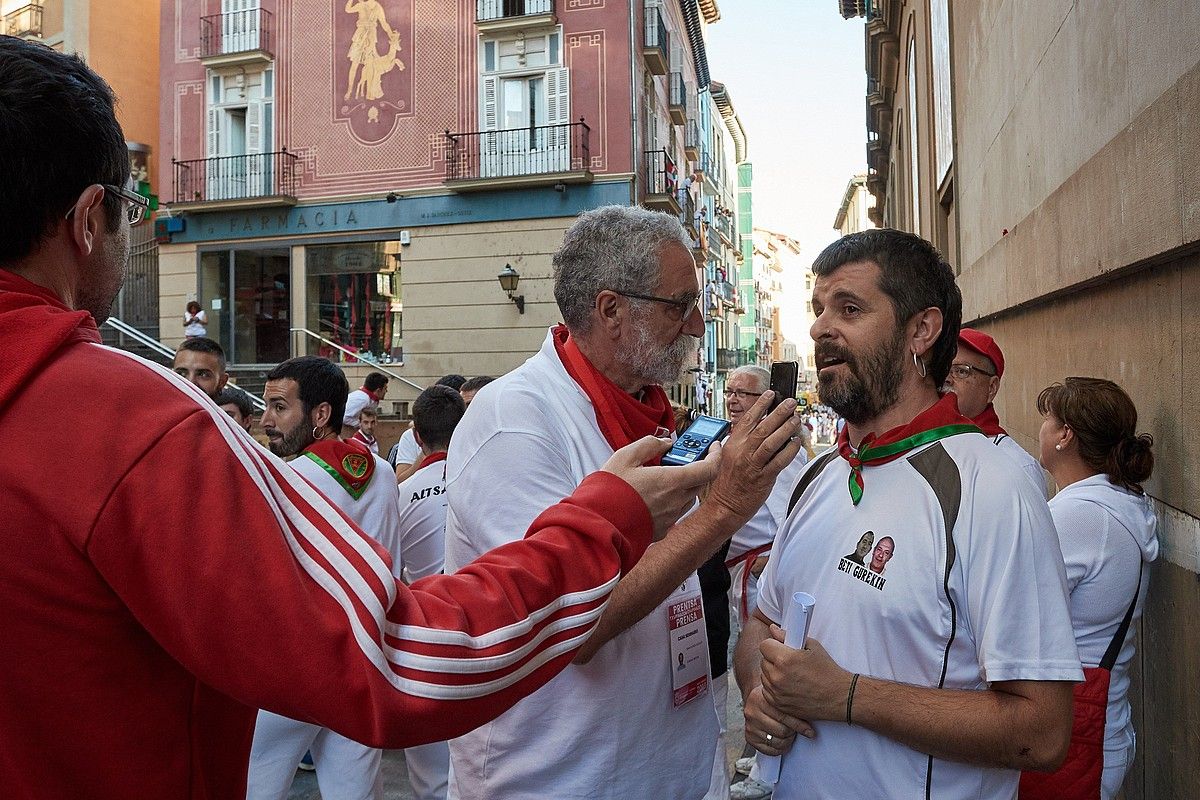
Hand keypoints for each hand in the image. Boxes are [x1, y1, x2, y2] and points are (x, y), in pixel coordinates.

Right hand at [600, 435, 720, 540]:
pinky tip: (653, 496)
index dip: (716, 455)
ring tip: (664, 476)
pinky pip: (674, 512)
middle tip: (682, 458)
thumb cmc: (609, 491)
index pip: (708, 469)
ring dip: (683, 485)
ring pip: (687, 498)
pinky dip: (671, 501)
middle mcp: (675, 501)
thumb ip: (649, 444)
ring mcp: (669, 518)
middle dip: (696, 468)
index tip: (714, 446)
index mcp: (671, 481)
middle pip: (699, 482)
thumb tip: (665, 442)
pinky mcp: (661, 530)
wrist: (597, 524)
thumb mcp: (625, 456)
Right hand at [702, 392, 802, 528]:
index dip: (760, 405)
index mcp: (733, 444)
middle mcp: (742, 452)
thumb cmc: (726, 482)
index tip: (770, 394)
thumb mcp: (726, 456)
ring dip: (786, 429)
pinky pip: (779, 461)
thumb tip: (748, 427)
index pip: (748, 419)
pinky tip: (796, 443)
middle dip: (779, 412)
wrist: (724, 506)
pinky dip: (789, 451)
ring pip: (772, 442)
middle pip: (763, 427)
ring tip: (796, 419)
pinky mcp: (763, 478)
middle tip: (791, 403)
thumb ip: (737, 442)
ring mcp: (753, 464)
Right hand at [743, 684, 812, 755]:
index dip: (799, 725)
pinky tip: (782, 742)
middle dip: (792, 732)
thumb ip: (792, 705)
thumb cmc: (772, 699)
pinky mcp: (749, 738)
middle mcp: (752, 712)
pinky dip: (779, 749)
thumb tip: (813, 715)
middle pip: (781, 731)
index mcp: (760, 699)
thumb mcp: (780, 696)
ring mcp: (749, 726)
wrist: (757, 699)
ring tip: (788, 734)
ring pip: (777, 742)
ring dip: (787, 741)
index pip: (784, 716)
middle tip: (795, 730)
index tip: (810, 731)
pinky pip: (769, 750)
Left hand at [760, 629, 851, 722]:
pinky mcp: (778, 704)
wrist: (839, 697)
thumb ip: (788, 636)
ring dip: (772, 674)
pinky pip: (766, 691)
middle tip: (788, 661)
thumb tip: (773, 629)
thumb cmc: (827, 670)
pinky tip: (788, 686)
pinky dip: (774, 688)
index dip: (773, 645)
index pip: (764, 645)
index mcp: (784, 659)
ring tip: (790, 675)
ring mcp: (776, 692)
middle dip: (773, 659)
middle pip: (763, 661)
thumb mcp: (812, 646)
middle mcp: (777, 676)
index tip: (780, 648)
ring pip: (764, 676)